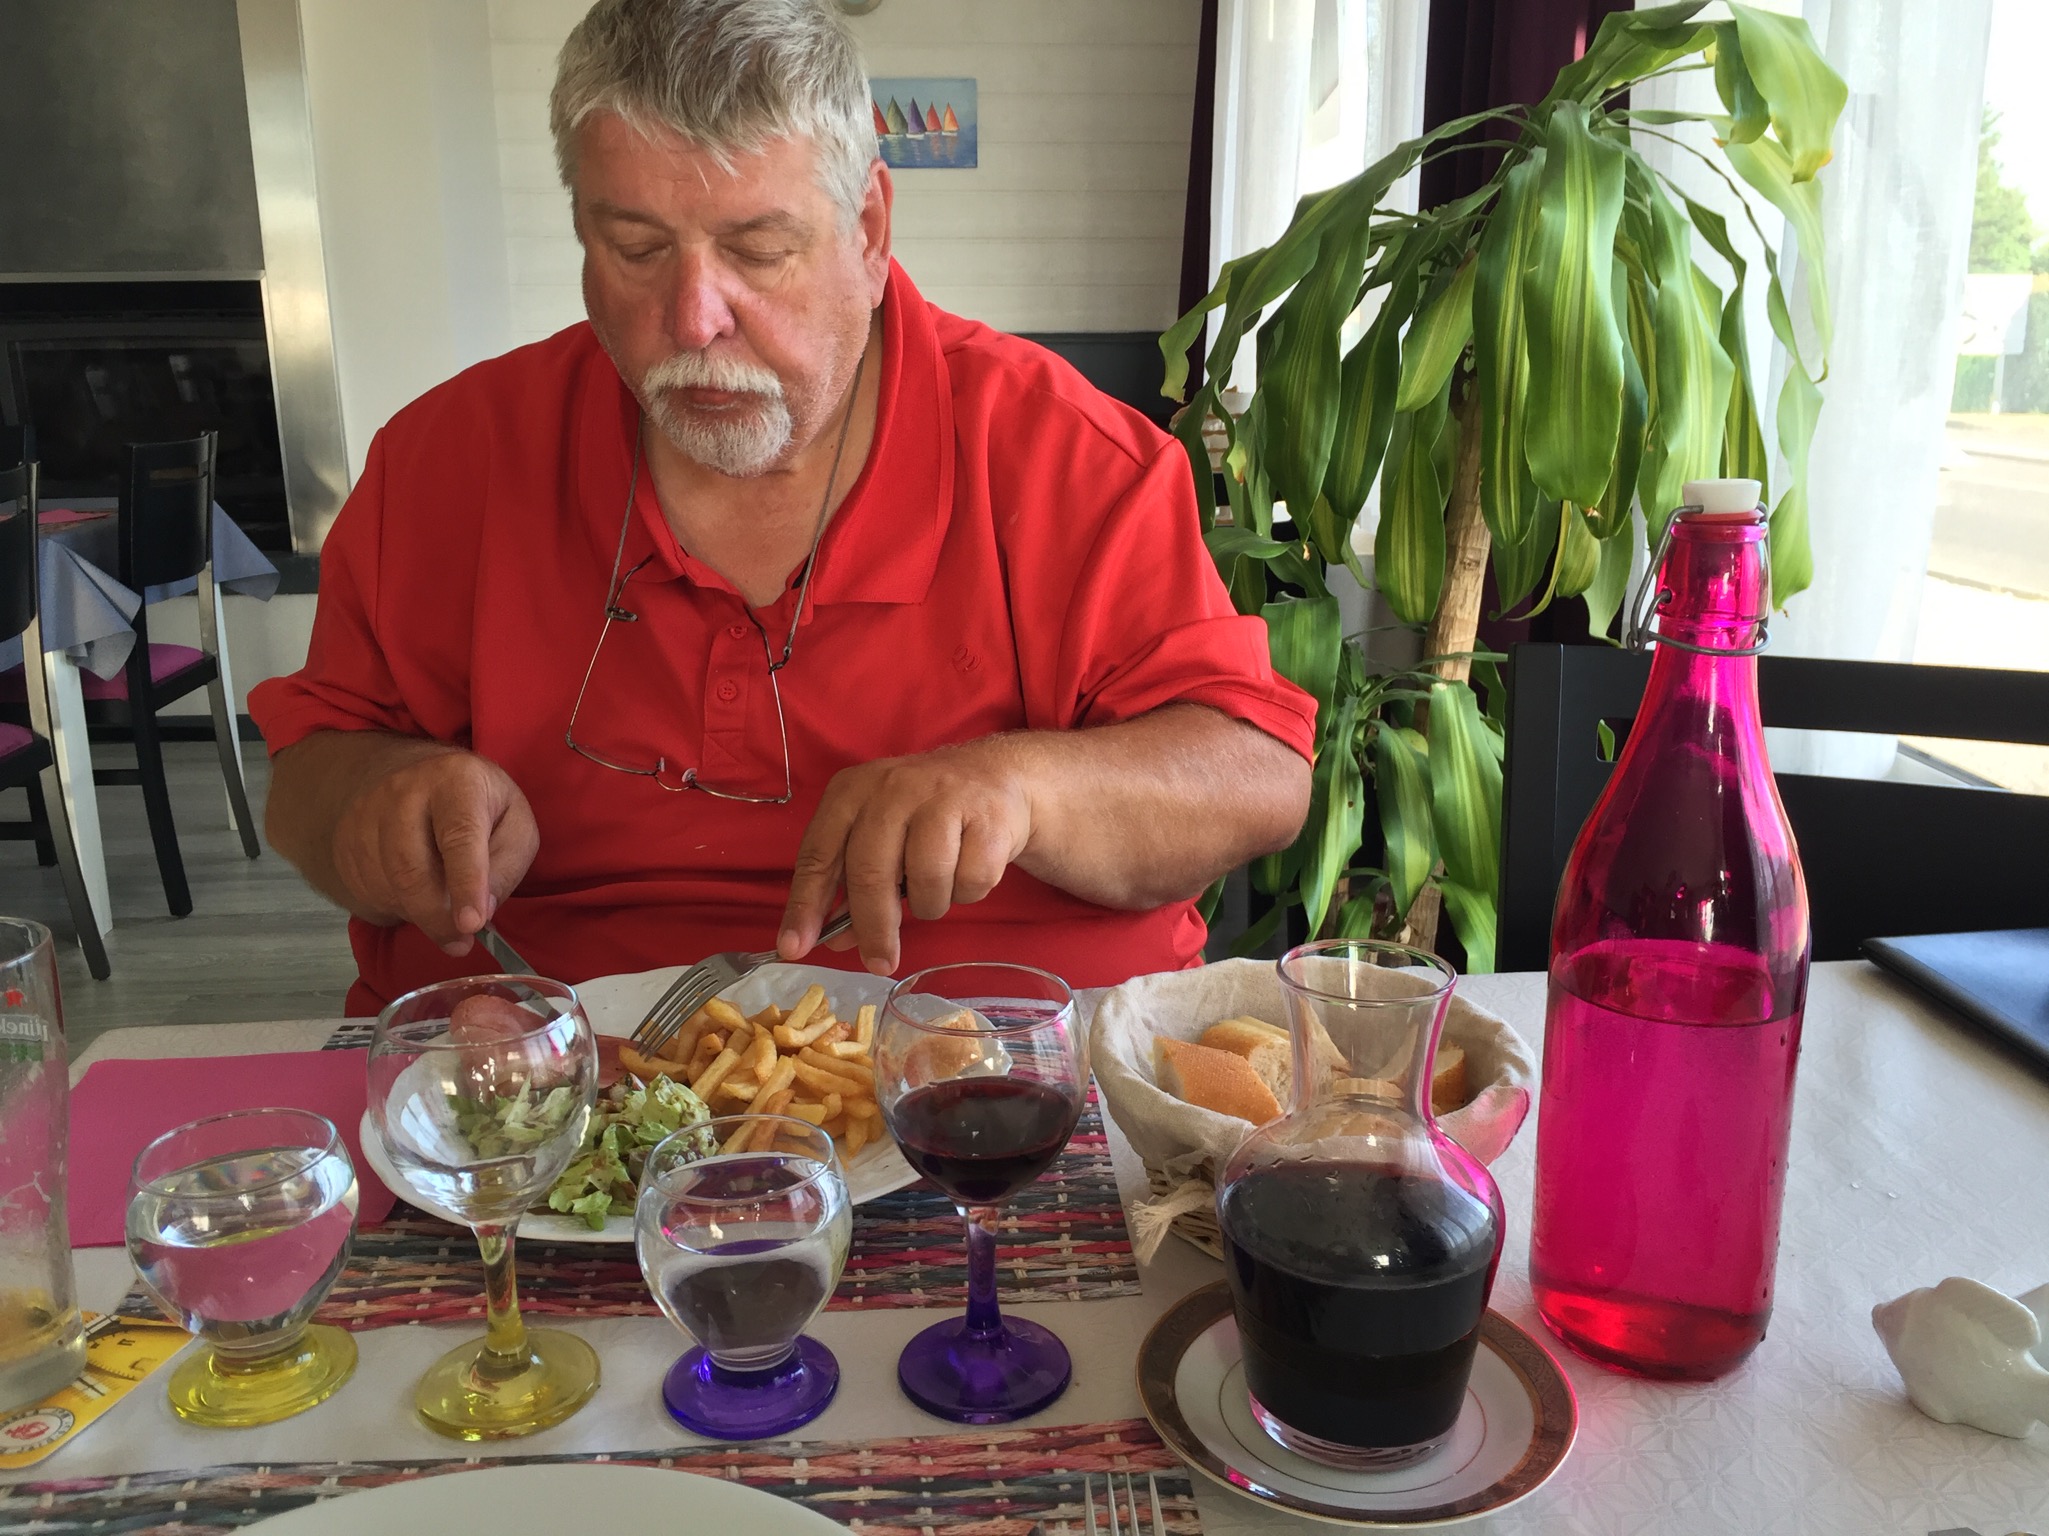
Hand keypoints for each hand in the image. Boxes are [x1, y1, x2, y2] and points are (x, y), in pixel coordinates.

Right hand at [330, 748, 539, 956]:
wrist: (417, 776)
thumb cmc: (478, 804)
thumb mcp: (515, 822)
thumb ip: (507, 865)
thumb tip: (482, 910)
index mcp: (457, 781)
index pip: (459, 836)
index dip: (466, 884)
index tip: (471, 924)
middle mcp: (404, 791)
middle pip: (411, 869)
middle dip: (437, 917)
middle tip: (460, 942)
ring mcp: (367, 814)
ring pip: (387, 885)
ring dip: (418, 914)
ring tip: (443, 914)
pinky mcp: (346, 840)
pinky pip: (367, 890)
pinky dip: (396, 907)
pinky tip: (416, 898)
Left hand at [778, 740, 1032, 974]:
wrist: (994, 776)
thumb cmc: (923, 815)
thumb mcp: (879, 837)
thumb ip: (852, 884)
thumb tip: (835, 942)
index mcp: (851, 791)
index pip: (819, 854)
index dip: (805, 906)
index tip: (795, 948)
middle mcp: (891, 788)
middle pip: (871, 873)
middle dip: (873, 927)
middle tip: (879, 963)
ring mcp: (942, 798)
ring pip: (926, 881)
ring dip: (930, 904)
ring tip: (937, 887)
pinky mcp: (987, 817)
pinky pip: (970, 881)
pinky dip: (967, 892)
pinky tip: (968, 868)